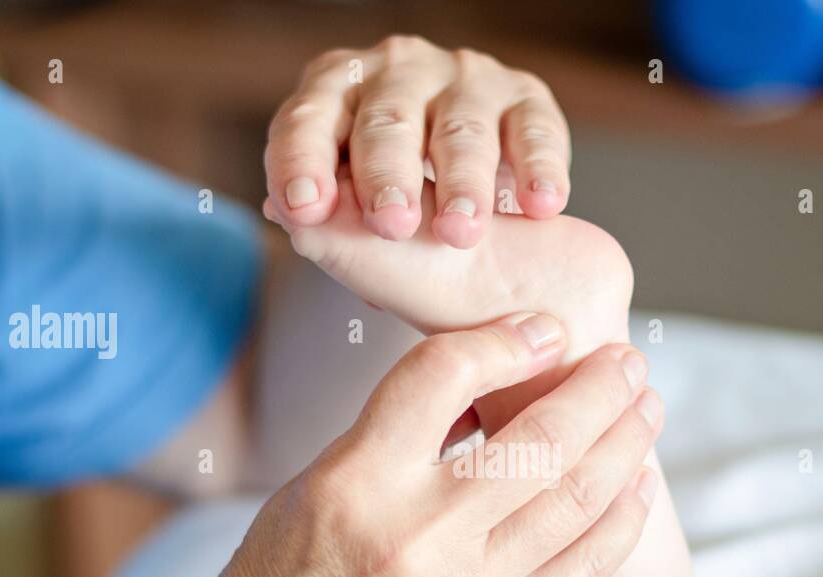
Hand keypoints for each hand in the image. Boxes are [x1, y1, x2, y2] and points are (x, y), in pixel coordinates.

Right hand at [176, 314, 660, 576]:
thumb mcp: (314, 485)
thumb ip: (398, 434)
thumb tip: (487, 383)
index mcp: (356, 479)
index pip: (443, 375)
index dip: (506, 340)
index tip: (545, 329)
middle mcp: (417, 532)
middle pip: (538, 438)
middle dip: (598, 388)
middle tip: (628, 362)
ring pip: (576, 497)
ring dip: (624, 442)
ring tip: (645, 408)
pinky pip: (584, 568)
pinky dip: (622, 519)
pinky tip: (639, 484)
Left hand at [263, 36, 570, 247]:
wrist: (493, 252)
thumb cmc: (405, 226)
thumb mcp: (352, 229)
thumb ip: (320, 222)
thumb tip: (282, 211)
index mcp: (336, 97)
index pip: (308, 122)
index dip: (303, 163)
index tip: (305, 210)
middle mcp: (396, 76)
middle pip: (386, 122)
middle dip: (386, 174)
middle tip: (391, 225)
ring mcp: (464, 82)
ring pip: (461, 128)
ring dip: (463, 182)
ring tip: (461, 231)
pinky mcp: (525, 100)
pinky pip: (533, 130)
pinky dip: (538, 168)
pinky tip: (541, 206)